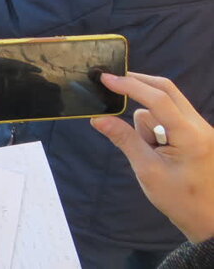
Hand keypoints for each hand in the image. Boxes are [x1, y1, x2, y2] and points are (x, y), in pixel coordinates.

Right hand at [91, 73, 213, 242]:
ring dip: (149, 120)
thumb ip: (124, 139)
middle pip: (167, 90)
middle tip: (113, 83)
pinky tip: (156, 149)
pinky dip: (156, 126)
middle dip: (139, 85)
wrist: (208, 221)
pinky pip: (170, 117)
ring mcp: (200, 129)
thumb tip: (98, 118)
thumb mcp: (147, 170)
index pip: (158, 100)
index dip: (130, 86)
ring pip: (165, 106)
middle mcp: (200, 126)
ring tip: (149, 151)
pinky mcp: (197, 134)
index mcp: (190, 135)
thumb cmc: (180, 200)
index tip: (106, 79)